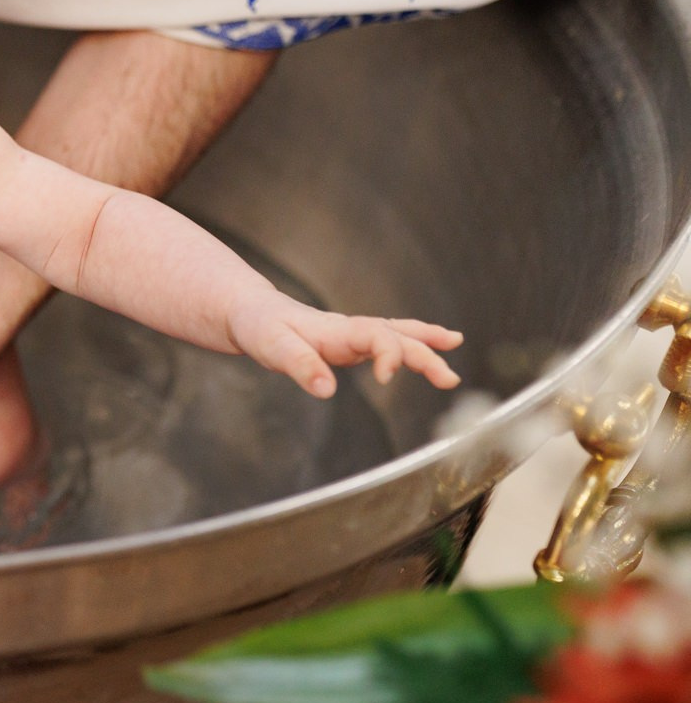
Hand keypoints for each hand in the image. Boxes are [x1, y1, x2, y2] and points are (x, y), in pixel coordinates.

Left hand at [227, 299, 462, 398]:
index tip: (385, 378)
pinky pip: (386, 339)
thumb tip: (328, 390)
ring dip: (426, 341)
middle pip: (395, 336)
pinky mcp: (347, 342)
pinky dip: (410, 341)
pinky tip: (427, 348)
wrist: (247, 312)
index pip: (375, 336)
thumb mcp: (272, 347)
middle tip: (450, 379)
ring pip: (396, 333)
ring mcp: (350, 334)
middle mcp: (349, 329)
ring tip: (455, 344)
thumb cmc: (258, 327)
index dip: (387, 354)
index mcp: (335, 329)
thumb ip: (300, 366)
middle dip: (425, 354)